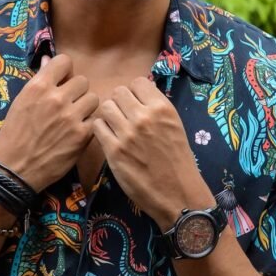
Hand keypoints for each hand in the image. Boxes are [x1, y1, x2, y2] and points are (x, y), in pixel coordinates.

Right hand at [0, 54, 98, 191]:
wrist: (14, 169)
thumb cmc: (14, 134)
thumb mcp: (21, 102)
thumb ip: (39, 81)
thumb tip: (48, 60)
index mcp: (38, 87)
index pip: (64, 61)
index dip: (64, 71)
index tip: (61, 82)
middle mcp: (56, 98)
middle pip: (83, 81)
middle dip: (77, 92)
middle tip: (68, 104)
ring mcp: (71, 117)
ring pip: (94, 99)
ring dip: (86, 107)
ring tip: (75, 118)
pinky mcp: (82, 136)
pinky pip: (96, 120)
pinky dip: (88, 125)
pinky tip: (77, 132)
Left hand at [92, 78, 212, 227]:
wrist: (177, 193)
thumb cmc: (178, 160)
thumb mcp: (175, 126)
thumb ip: (156, 109)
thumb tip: (140, 93)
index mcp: (162, 109)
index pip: (138, 82)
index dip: (135, 93)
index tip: (136, 104)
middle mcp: (144, 117)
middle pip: (118, 92)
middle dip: (119, 102)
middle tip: (123, 116)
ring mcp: (127, 134)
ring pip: (105, 106)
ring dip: (108, 114)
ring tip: (115, 126)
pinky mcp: (113, 151)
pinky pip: (97, 126)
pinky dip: (101, 129)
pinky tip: (109, 138)